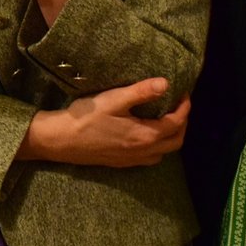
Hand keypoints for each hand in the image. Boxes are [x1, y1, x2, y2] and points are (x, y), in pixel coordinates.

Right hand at [21, 79, 188, 167]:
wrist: (61, 141)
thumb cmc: (86, 117)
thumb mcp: (114, 99)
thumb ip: (141, 91)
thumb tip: (166, 83)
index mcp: (145, 135)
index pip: (176, 123)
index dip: (185, 107)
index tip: (184, 93)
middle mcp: (143, 151)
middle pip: (176, 142)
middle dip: (183, 124)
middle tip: (179, 107)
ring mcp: (132, 160)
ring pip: (163, 153)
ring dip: (171, 138)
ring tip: (166, 120)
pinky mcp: (122, 163)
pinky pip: (149, 158)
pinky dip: (157, 147)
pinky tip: (146, 135)